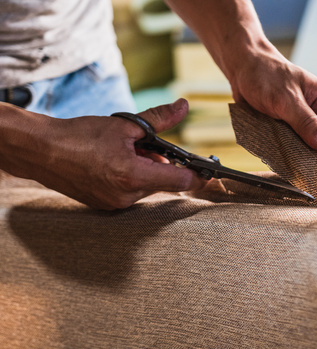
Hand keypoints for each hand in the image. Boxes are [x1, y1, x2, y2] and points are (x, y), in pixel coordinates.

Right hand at [0, 99, 204, 209]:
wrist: (41, 150)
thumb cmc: (79, 136)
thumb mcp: (124, 125)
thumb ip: (159, 119)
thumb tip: (183, 107)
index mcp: (133, 176)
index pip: (180, 182)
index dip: (197, 175)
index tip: (207, 170)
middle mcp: (126, 196)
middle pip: (163, 183)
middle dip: (162, 165)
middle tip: (146, 147)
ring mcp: (115, 205)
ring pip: (146, 187)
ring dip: (146, 171)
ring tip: (124, 153)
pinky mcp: (105, 206)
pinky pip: (131, 193)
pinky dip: (132, 178)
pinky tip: (115, 164)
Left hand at [228, 46, 316, 150]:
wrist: (243, 67)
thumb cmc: (266, 75)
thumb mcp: (287, 99)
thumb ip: (307, 122)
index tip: (309, 155)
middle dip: (309, 152)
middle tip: (290, 149)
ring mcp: (303, 122)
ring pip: (307, 149)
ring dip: (293, 151)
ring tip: (278, 143)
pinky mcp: (289, 128)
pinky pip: (292, 146)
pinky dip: (283, 148)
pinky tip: (273, 142)